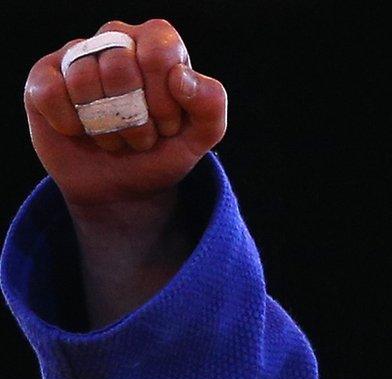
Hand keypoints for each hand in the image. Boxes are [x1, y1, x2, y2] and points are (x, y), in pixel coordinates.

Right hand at [23, 18, 225, 213]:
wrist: (121, 188)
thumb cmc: (161, 152)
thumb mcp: (199, 137)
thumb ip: (210, 105)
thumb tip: (180, 77)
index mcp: (158, 46)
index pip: (158, 52)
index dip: (163, 98)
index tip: (167, 126)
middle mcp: (116, 40)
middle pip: (119, 63)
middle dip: (134, 116)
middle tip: (140, 136)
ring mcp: (77, 57)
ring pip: (83, 77)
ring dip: (104, 124)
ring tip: (114, 137)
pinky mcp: (44, 78)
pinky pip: (50, 91)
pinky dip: (70, 123)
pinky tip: (80, 132)